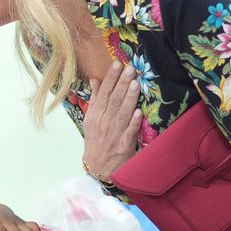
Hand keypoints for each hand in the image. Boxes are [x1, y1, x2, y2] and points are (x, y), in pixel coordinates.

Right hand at [82, 61, 142, 181]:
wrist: (98, 166)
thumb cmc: (95, 139)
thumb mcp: (91, 118)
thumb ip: (95, 98)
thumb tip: (95, 80)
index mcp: (96, 114)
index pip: (104, 92)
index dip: (110, 78)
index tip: (117, 64)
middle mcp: (105, 122)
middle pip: (114, 99)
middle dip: (122, 83)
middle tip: (130, 68)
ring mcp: (115, 133)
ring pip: (123, 113)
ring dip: (129, 99)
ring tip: (135, 84)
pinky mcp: (124, 144)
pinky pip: (130, 132)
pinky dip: (133, 122)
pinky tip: (139, 112)